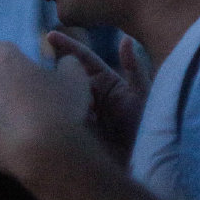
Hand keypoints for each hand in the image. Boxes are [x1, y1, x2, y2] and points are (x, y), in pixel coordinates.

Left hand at [0, 41, 91, 185]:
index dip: (12, 58)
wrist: (45, 152)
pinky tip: (12, 148)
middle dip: (6, 89)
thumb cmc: (62, 109)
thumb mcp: (77, 79)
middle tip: (29, 106)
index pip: (1, 49)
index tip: (24, 70)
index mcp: (8, 62)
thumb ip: (69, 63)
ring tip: (23, 131)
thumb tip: (65, 61)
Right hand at [46, 30, 148, 161]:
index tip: (50, 35)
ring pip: (64, 96)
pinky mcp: (76, 131)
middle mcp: (92, 95)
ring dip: (62, 97)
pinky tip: (62, 119)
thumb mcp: (144, 96)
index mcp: (106, 81)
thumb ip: (134, 68)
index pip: (82, 57)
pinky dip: (61, 115)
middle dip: (61, 75)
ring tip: (65, 103)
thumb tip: (126, 39)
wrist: (146, 164)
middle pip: (69, 76)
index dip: (66, 45)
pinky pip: (64, 118)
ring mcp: (83, 113)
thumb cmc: (148, 127)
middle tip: (61, 82)